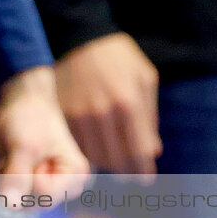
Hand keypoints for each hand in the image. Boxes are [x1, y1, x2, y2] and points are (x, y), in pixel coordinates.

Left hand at [0, 66, 90, 196]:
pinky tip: (10, 154)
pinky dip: (3, 173)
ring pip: (17, 197)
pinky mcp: (30, 178)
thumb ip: (17, 176)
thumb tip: (8, 205)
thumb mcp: (24, 145)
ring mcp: (46, 182)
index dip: (28, 175)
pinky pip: (10, 189)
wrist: (22, 94)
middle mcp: (63, 185)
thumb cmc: (31, 114)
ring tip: (15, 151)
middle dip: (16, 178)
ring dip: (7, 175)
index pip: (43, 194)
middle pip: (30, 201)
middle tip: (19, 152)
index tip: (33, 152)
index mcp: (74, 176)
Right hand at [55, 32, 160, 173]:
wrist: (79, 37)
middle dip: (128, 171)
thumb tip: (153, 151)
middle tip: (132, 175)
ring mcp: (79, 114)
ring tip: (116, 162)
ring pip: (96, 156)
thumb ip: (150, 115)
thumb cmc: (119, 57)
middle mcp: (102, 112)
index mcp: (128, 102)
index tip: (146, 179)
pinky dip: (90, 151)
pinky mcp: (63, 113)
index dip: (144, 171)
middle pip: (117, 159)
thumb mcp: (145, 77)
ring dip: (109, 164)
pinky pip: (78, 144)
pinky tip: (98, 147)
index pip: (138, 151)